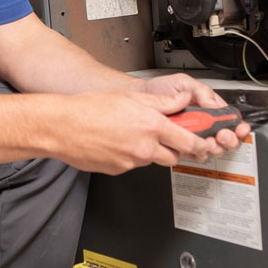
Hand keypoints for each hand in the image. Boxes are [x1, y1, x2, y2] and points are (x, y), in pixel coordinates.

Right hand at [55, 82, 250, 174]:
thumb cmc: (89, 108)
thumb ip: (163, 102)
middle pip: (175, 156)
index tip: (205, 141)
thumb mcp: (131, 97)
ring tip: (133, 135)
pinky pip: (133, 165)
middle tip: (168, 137)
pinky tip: (117, 142)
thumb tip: (183, 101)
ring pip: (153, 160)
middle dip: (176, 149)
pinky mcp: (118, 171)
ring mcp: (131, 162)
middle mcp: (145, 147)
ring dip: (152, 151)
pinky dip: (131, 156)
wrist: (61, 126)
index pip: (189, 141)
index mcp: (151, 126)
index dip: (200, 142)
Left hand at [138, 73, 250, 157]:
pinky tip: (193, 148)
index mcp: (210, 107)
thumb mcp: (184, 83)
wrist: (140, 99)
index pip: (231, 120)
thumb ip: (202, 92)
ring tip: (207, 141)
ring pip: (212, 149)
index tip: (237, 129)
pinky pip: (194, 155)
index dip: (238, 127)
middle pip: (226, 139)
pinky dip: (197, 154)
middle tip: (220, 135)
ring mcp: (194, 136)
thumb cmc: (161, 89)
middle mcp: (204, 123)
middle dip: (228, 140)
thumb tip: (216, 105)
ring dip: (213, 148)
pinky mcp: (181, 145)